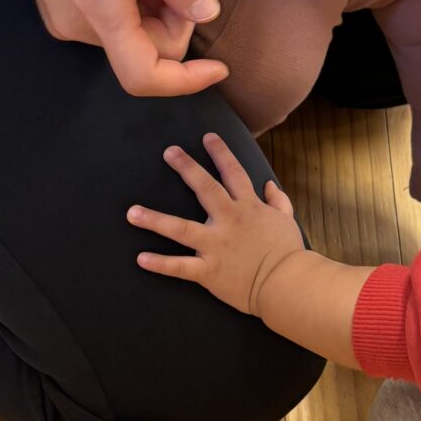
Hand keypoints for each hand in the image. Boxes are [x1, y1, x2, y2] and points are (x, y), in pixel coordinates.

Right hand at [0, 0, 228, 96]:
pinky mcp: (60, 12)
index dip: (187, 80)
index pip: (143, 76)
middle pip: (146, 48)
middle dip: (173, 15)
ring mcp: (66, 22)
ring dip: (152, 2)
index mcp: (99, 9)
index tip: (219, 63)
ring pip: (132, 33)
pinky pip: (111, 20)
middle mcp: (79, 28)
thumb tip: (208, 14)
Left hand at [131, 131, 304, 314]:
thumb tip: (270, 185)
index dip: (221, 153)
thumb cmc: (288, 252)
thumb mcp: (286, 220)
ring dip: (155, 219)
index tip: (207, 137)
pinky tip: (140, 258)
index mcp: (248, 207)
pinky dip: (160, 264)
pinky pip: (180, 266)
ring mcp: (216, 245)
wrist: (286, 283)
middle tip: (169, 152)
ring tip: (132, 212)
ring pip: (181, 229)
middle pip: (205, 189)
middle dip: (187, 168)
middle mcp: (229, 220)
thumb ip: (278, 201)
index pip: (233, 173)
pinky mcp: (208, 270)